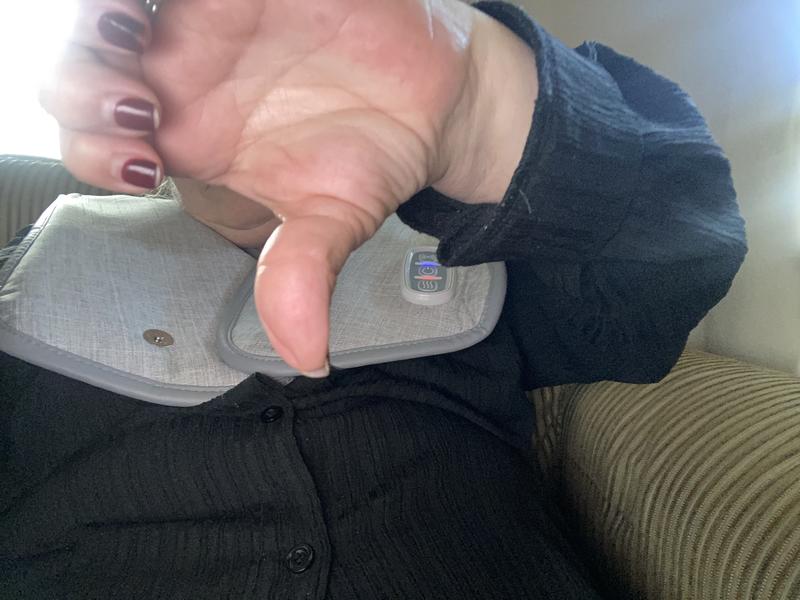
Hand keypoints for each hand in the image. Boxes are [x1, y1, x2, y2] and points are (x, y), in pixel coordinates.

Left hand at [41, 0, 536, 375]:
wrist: (436, 98)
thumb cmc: (376, 155)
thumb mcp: (334, 221)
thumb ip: (303, 275)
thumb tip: (307, 356)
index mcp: (193, 142)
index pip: (103, 146)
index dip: (95, 153)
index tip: (142, 169)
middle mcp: (187, 80)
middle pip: (86, 72)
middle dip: (81, 87)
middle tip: (134, 108)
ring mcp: (210, 20)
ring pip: (114, 10)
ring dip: (101, 21)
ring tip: (131, 33)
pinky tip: (173, 5)